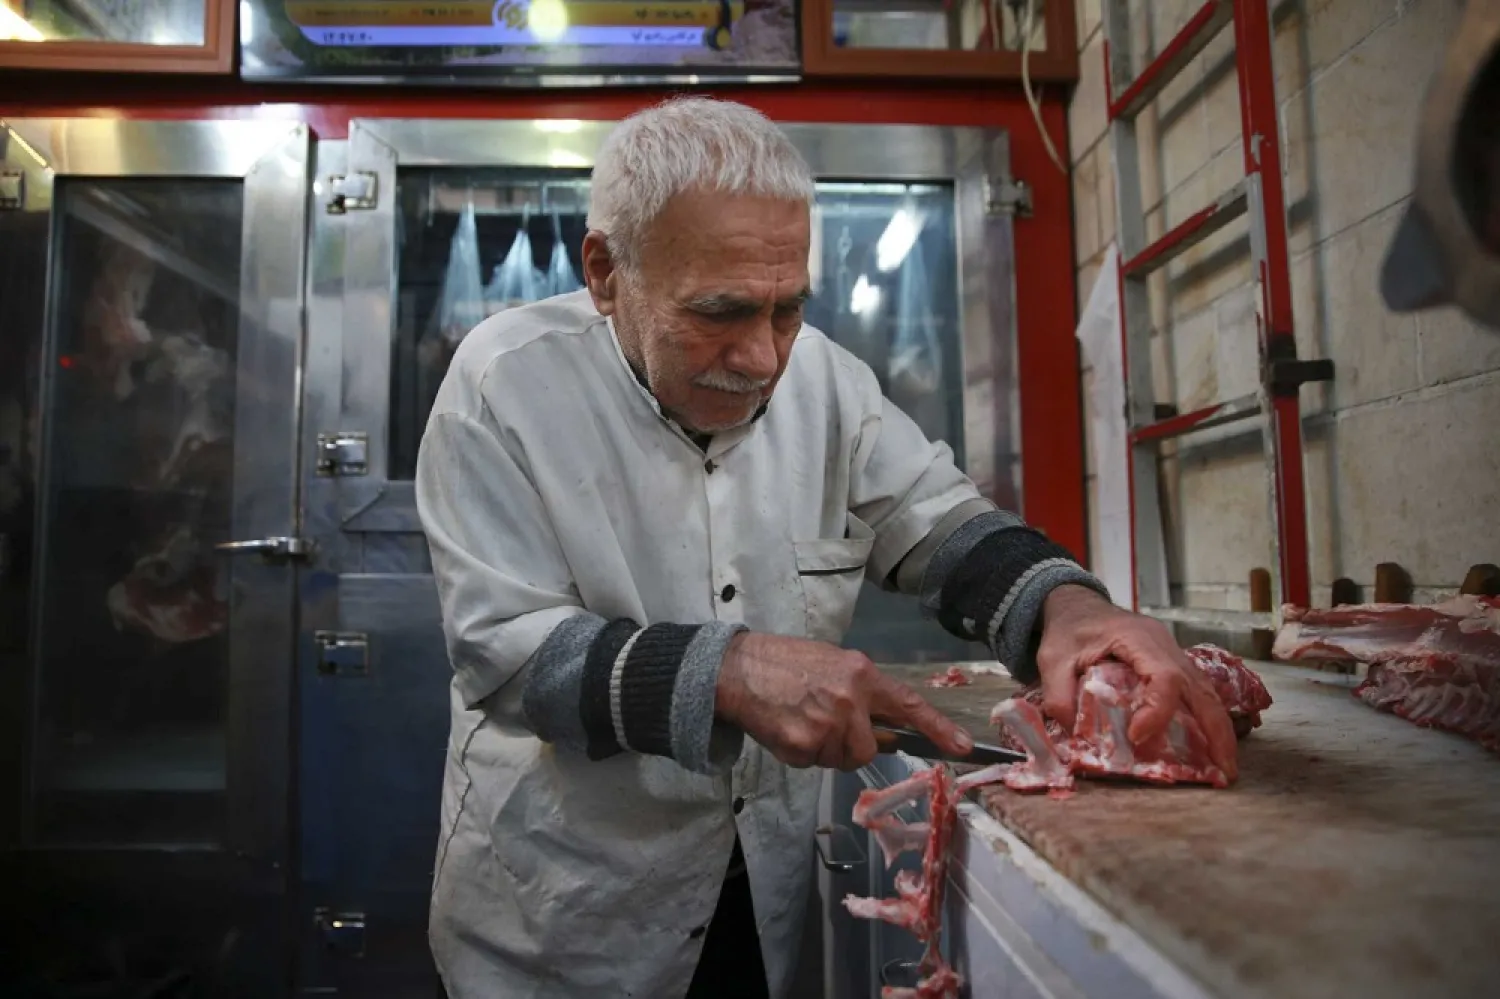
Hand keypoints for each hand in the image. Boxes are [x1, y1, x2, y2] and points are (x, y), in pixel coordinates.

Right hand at [715, 632, 974, 770]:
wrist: (736, 669)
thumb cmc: (784, 663)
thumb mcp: (832, 664)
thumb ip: (861, 694)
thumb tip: (884, 730)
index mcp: (860, 674)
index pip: (908, 705)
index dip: (938, 728)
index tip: (964, 748)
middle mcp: (849, 700)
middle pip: (869, 747)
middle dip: (851, 745)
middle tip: (823, 724)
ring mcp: (826, 725)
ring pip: (841, 759)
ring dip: (824, 750)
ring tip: (800, 721)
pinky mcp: (802, 746)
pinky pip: (813, 763)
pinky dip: (800, 753)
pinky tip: (785, 728)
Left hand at [1036, 585, 1238, 780]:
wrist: (1078, 606)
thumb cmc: (1069, 629)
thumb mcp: (1052, 659)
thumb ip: (1058, 696)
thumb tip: (1074, 736)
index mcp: (1137, 638)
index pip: (1164, 676)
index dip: (1158, 710)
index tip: (1136, 737)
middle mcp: (1165, 645)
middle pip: (1202, 688)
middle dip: (1216, 731)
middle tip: (1224, 772)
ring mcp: (1174, 654)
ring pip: (1207, 693)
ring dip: (1219, 731)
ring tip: (1226, 769)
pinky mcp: (1173, 666)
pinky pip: (1198, 694)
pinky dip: (1208, 722)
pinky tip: (1211, 750)